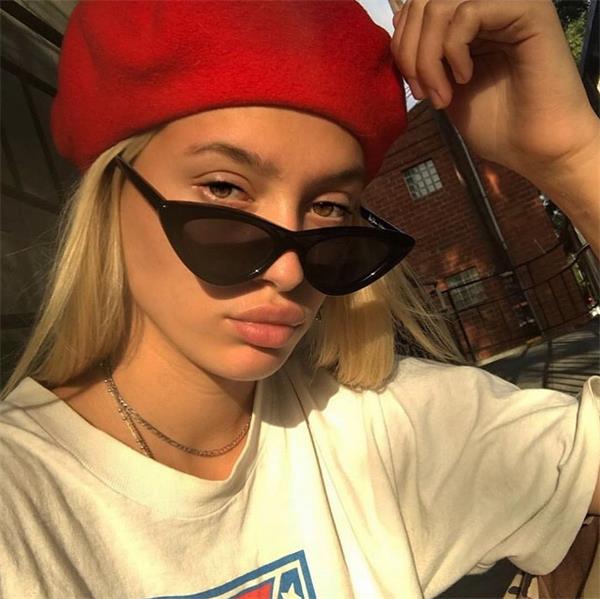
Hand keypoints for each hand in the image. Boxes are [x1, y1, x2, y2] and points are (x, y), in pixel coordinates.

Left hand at [391, 0, 599, 181]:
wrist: (532, 149)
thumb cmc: (493, 124)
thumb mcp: (442, 85)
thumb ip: (422, 55)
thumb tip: (396, 26)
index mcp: (468, 20)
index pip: (416, 6)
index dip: (401, 45)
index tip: (415, 89)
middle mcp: (487, 4)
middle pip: (422, 2)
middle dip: (410, 53)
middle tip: (424, 93)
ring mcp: (506, 4)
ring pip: (440, 5)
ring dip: (428, 58)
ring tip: (443, 94)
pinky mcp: (527, 10)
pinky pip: (469, 12)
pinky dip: (454, 50)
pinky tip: (466, 78)